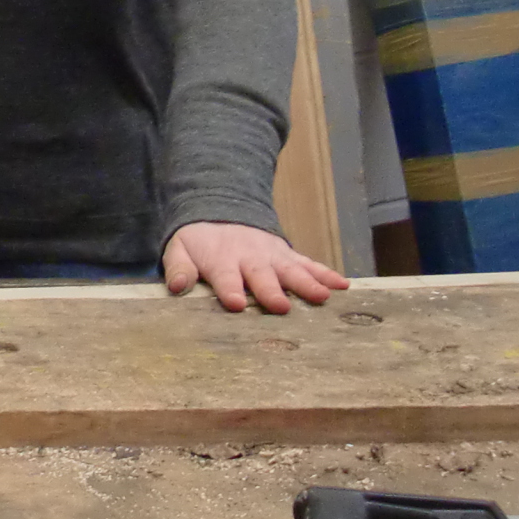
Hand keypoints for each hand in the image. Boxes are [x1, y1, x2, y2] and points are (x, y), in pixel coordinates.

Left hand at [162, 221, 349, 314]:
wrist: (219, 212)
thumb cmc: (199, 243)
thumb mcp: (180, 250)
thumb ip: (178, 268)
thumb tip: (176, 286)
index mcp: (221, 261)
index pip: (225, 277)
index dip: (230, 290)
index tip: (237, 303)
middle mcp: (250, 258)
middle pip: (262, 276)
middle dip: (272, 291)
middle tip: (282, 306)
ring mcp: (272, 256)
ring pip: (291, 270)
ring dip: (307, 283)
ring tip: (323, 297)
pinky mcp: (287, 256)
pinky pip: (309, 264)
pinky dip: (326, 273)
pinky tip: (343, 285)